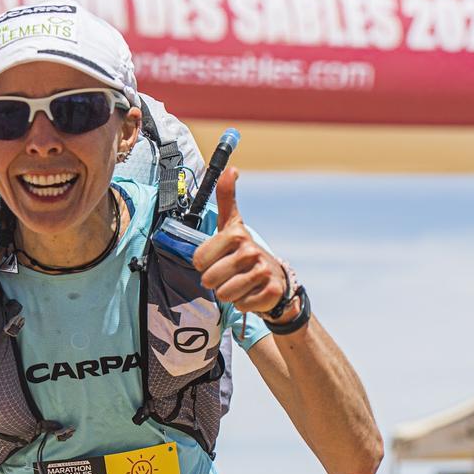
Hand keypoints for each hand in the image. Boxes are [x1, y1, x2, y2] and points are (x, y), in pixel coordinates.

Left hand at [191, 168, 287, 315]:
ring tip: (241, 284)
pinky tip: (253, 294)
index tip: (218, 259)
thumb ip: (227, 198)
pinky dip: (244, 305)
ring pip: (224, 294)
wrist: (275, 280)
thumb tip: (231, 168)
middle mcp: (250, 250)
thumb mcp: (232, 225)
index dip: (204, 265)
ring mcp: (262, 271)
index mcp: (235, 234)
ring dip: (230, 294)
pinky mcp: (271, 291)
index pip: (198, 262)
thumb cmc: (244, 252)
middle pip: (209, 280)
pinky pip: (241, 305)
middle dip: (216, 282)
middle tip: (230, 275)